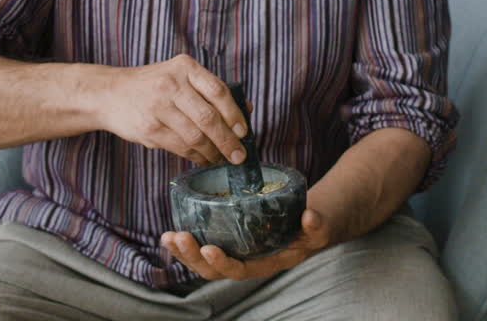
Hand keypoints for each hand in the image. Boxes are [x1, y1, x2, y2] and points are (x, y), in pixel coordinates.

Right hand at [97, 54, 248, 165]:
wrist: (110, 93)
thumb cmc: (153, 85)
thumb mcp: (180, 76)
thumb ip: (209, 90)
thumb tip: (246, 111)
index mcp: (185, 67)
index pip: (218, 91)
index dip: (235, 114)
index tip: (244, 131)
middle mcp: (172, 84)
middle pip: (209, 117)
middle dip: (228, 141)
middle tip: (239, 155)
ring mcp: (158, 107)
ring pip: (195, 137)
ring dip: (213, 152)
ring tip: (222, 159)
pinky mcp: (149, 128)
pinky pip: (180, 147)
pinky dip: (196, 157)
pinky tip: (204, 158)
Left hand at [161, 208, 334, 280]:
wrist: (305, 225)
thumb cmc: (311, 230)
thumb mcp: (318, 228)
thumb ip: (315, 225)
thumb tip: (310, 216)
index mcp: (265, 264)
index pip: (239, 270)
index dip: (223, 263)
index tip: (209, 247)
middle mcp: (246, 263)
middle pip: (213, 270)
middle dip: (193, 256)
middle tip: (179, 237)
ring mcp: (234, 254)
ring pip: (202, 263)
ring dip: (182, 252)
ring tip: (167, 237)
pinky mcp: (226, 243)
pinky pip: (201, 248)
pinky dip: (184, 244)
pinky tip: (171, 234)